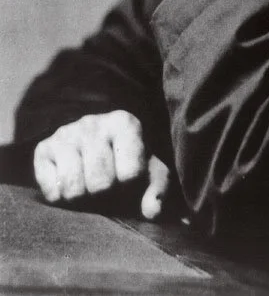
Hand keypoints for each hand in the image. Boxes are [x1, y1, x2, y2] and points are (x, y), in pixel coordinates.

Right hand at [33, 110, 169, 219]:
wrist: (93, 143)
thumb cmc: (126, 161)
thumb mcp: (149, 171)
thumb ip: (157, 190)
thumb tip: (152, 212)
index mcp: (124, 123)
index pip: (130, 173)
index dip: (129, 185)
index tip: (126, 177)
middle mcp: (93, 123)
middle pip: (100, 183)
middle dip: (104, 193)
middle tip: (104, 185)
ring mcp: (66, 134)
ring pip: (73, 188)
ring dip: (82, 197)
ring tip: (88, 185)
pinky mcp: (43, 149)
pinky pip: (51, 191)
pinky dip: (61, 198)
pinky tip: (69, 183)